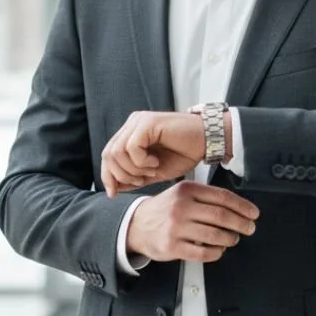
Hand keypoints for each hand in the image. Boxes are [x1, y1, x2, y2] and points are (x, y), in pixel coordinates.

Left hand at [101, 110, 226, 197]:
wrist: (208, 141)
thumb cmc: (185, 153)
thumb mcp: (154, 171)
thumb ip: (134, 178)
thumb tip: (114, 188)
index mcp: (132, 133)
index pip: (108, 155)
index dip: (107, 175)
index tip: (113, 193)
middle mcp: (132, 124)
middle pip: (108, 154)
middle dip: (120, 175)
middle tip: (141, 181)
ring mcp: (139, 121)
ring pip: (118, 152)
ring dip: (133, 169)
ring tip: (152, 170)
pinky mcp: (148, 122)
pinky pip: (132, 147)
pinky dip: (142, 161)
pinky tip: (155, 162)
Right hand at [126, 181, 258, 262]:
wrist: (137, 225)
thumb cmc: (165, 209)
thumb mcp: (182, 193)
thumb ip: (206, 196)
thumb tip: (238, 206)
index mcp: (187, 189)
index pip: (222, 197)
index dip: (242, 206)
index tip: (253, 213)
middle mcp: (182, 206)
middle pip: (221, 216)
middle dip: (241, 223)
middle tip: (249, 228)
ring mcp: (176, 227)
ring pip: (214, 235)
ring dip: (230, 238)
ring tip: (233, 238)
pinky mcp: (172, 246)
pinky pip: (203, 252)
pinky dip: (216, 252)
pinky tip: (219, 249)